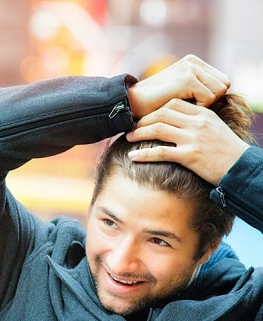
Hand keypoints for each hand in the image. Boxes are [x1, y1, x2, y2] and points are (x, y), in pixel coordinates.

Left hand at [126, 98, 249, 185]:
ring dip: (139, 133)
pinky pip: (160, 152)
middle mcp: (197, 123)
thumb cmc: (226, 150)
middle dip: (143, 119)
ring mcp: (193, 139)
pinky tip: (132, 156)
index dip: (155, 109)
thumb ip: (196, 122)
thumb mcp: (214, 128)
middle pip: (162, 114)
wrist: (241, 168)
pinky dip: (143, 154)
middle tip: (131, 127)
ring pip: (158, 129)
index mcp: (204, 114)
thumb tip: (176, 122)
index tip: (144, 116)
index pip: (174, 103)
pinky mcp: (189, 156)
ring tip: (128, 138)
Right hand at [127, 55, 229, 118]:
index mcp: (193, 62)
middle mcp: (193, 62)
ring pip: (219, 90)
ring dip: (205, 103)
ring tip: (186, 106)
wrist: (132, 103)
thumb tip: (222, 92)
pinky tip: (182, 108)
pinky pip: (209, 98)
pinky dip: (198, 107)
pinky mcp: (187, 79)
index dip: (211, 96)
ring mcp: (190, 68)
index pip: (221, 80)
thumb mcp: (181, 90)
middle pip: (224, 84)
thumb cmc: (155, 103)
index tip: (193, 103)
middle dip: (211, 99)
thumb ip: (199, 86)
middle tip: (191, 106)